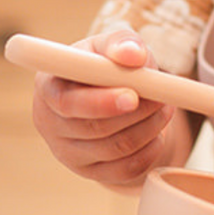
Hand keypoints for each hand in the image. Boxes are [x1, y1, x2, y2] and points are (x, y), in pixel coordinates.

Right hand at [30, 30, 182, 188]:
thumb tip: (132, 55)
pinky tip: (157, 133)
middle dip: (137, 113)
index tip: (133, 96)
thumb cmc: (106, 63)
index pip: (67, 103)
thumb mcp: (112, 45)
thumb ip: (121, 43)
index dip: (100, 102)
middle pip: (94, 129)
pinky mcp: (89, 172)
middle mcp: (49, 122)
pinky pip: (125, 170)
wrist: (110, 92)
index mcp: (48, 86)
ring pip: (115, 150)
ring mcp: (67, 152)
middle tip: (162, 97)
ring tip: (165, 108)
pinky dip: (149, 151)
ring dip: (149, 128)